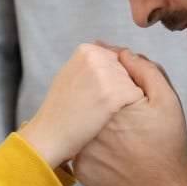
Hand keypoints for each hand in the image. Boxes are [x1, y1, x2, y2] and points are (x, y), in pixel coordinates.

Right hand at [18, 43, 144, 167]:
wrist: (49, 135)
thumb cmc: (61, 110)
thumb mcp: (71, 74)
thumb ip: (91, 62)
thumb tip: (113, 51)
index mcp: (86, 50)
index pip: (119, 58)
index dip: (114, 79)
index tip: (99, 93)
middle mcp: (96, 57)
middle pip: (129, 70)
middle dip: (122, 88)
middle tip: (99, 104)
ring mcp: (105, 75)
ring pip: (134, 83)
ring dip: (125, 99)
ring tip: (102, 110)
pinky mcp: (113, 95)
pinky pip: (137, 97)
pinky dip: (129, 109)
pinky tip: (109, 116)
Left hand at [72, 45, 186, 185]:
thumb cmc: (169, 145)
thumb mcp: (167, 100)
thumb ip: (146, 70)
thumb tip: (123, 54)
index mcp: (110, 107)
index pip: (101, 77)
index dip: (118, 77)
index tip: (130, 89)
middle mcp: (90, 128)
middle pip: (89, 98)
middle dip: (105, 97)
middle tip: (127, 113)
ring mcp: (81, 150)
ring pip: (83, 121)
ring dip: (96, 118)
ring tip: (123, 131)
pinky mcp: (80, 167)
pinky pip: (82, 144)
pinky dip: (94, 141)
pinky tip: (115, 147)